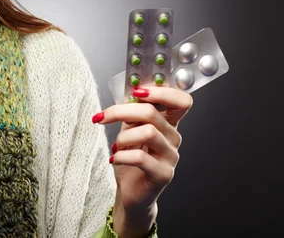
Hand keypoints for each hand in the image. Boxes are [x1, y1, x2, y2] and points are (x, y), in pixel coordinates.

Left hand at [92, 84, 192, 236]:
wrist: (131, 192)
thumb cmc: (130, 160)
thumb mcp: (130, 130)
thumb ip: (132, 112)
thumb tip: (128, 90)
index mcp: (168, 123)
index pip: (181, 101)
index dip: (162, 92)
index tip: (137, 92)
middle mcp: (174, 138)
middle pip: (152, 113)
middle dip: (121, 111)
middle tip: (102, 117)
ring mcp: (171, 156)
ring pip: (148, 132)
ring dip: (123, 137)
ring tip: (116, 146)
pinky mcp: (164, 174)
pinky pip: (140, 157)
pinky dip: (122, 155)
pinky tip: (115, 159)